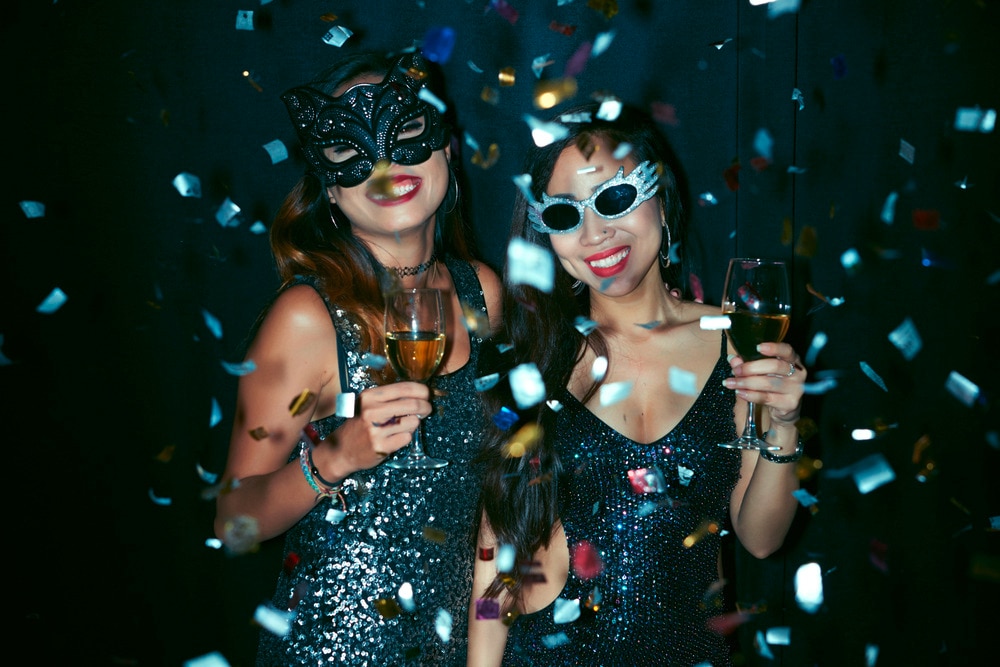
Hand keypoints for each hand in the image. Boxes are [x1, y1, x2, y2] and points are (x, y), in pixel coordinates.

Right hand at [315, 381, 431, 475]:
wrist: (341, 450)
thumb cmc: (359, 424)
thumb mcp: (368, 404)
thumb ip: (389, 397)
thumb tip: (420, 393)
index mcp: (369, 396)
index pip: (404, 388)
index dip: (421, 390)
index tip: (427, 394)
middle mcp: (371, 411)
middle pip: (413, 405)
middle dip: (425, 406)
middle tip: (427, 409)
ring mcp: (376, 430)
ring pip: (413, 422)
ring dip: (414, 423)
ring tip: (404, 425)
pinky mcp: (381, 446)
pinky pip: (407, 437)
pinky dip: (406, 437)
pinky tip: (396, 437)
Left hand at [725, 341, 805, 427]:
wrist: (784, 409)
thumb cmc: (772, 384)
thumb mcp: (761, 371)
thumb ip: (748, 364)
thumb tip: (733, 359)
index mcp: (792, 360)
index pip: (787, 350)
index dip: (774, 348)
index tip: (758, 347)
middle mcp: (798, 373)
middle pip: (775, 366)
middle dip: (751, 368)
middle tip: (735, 370)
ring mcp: (796, 389)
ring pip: (768, 383)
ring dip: (747, 382)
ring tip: (731, 383)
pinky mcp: (790, 403)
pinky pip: (767, 398)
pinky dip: (751, 395)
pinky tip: (740, 392)